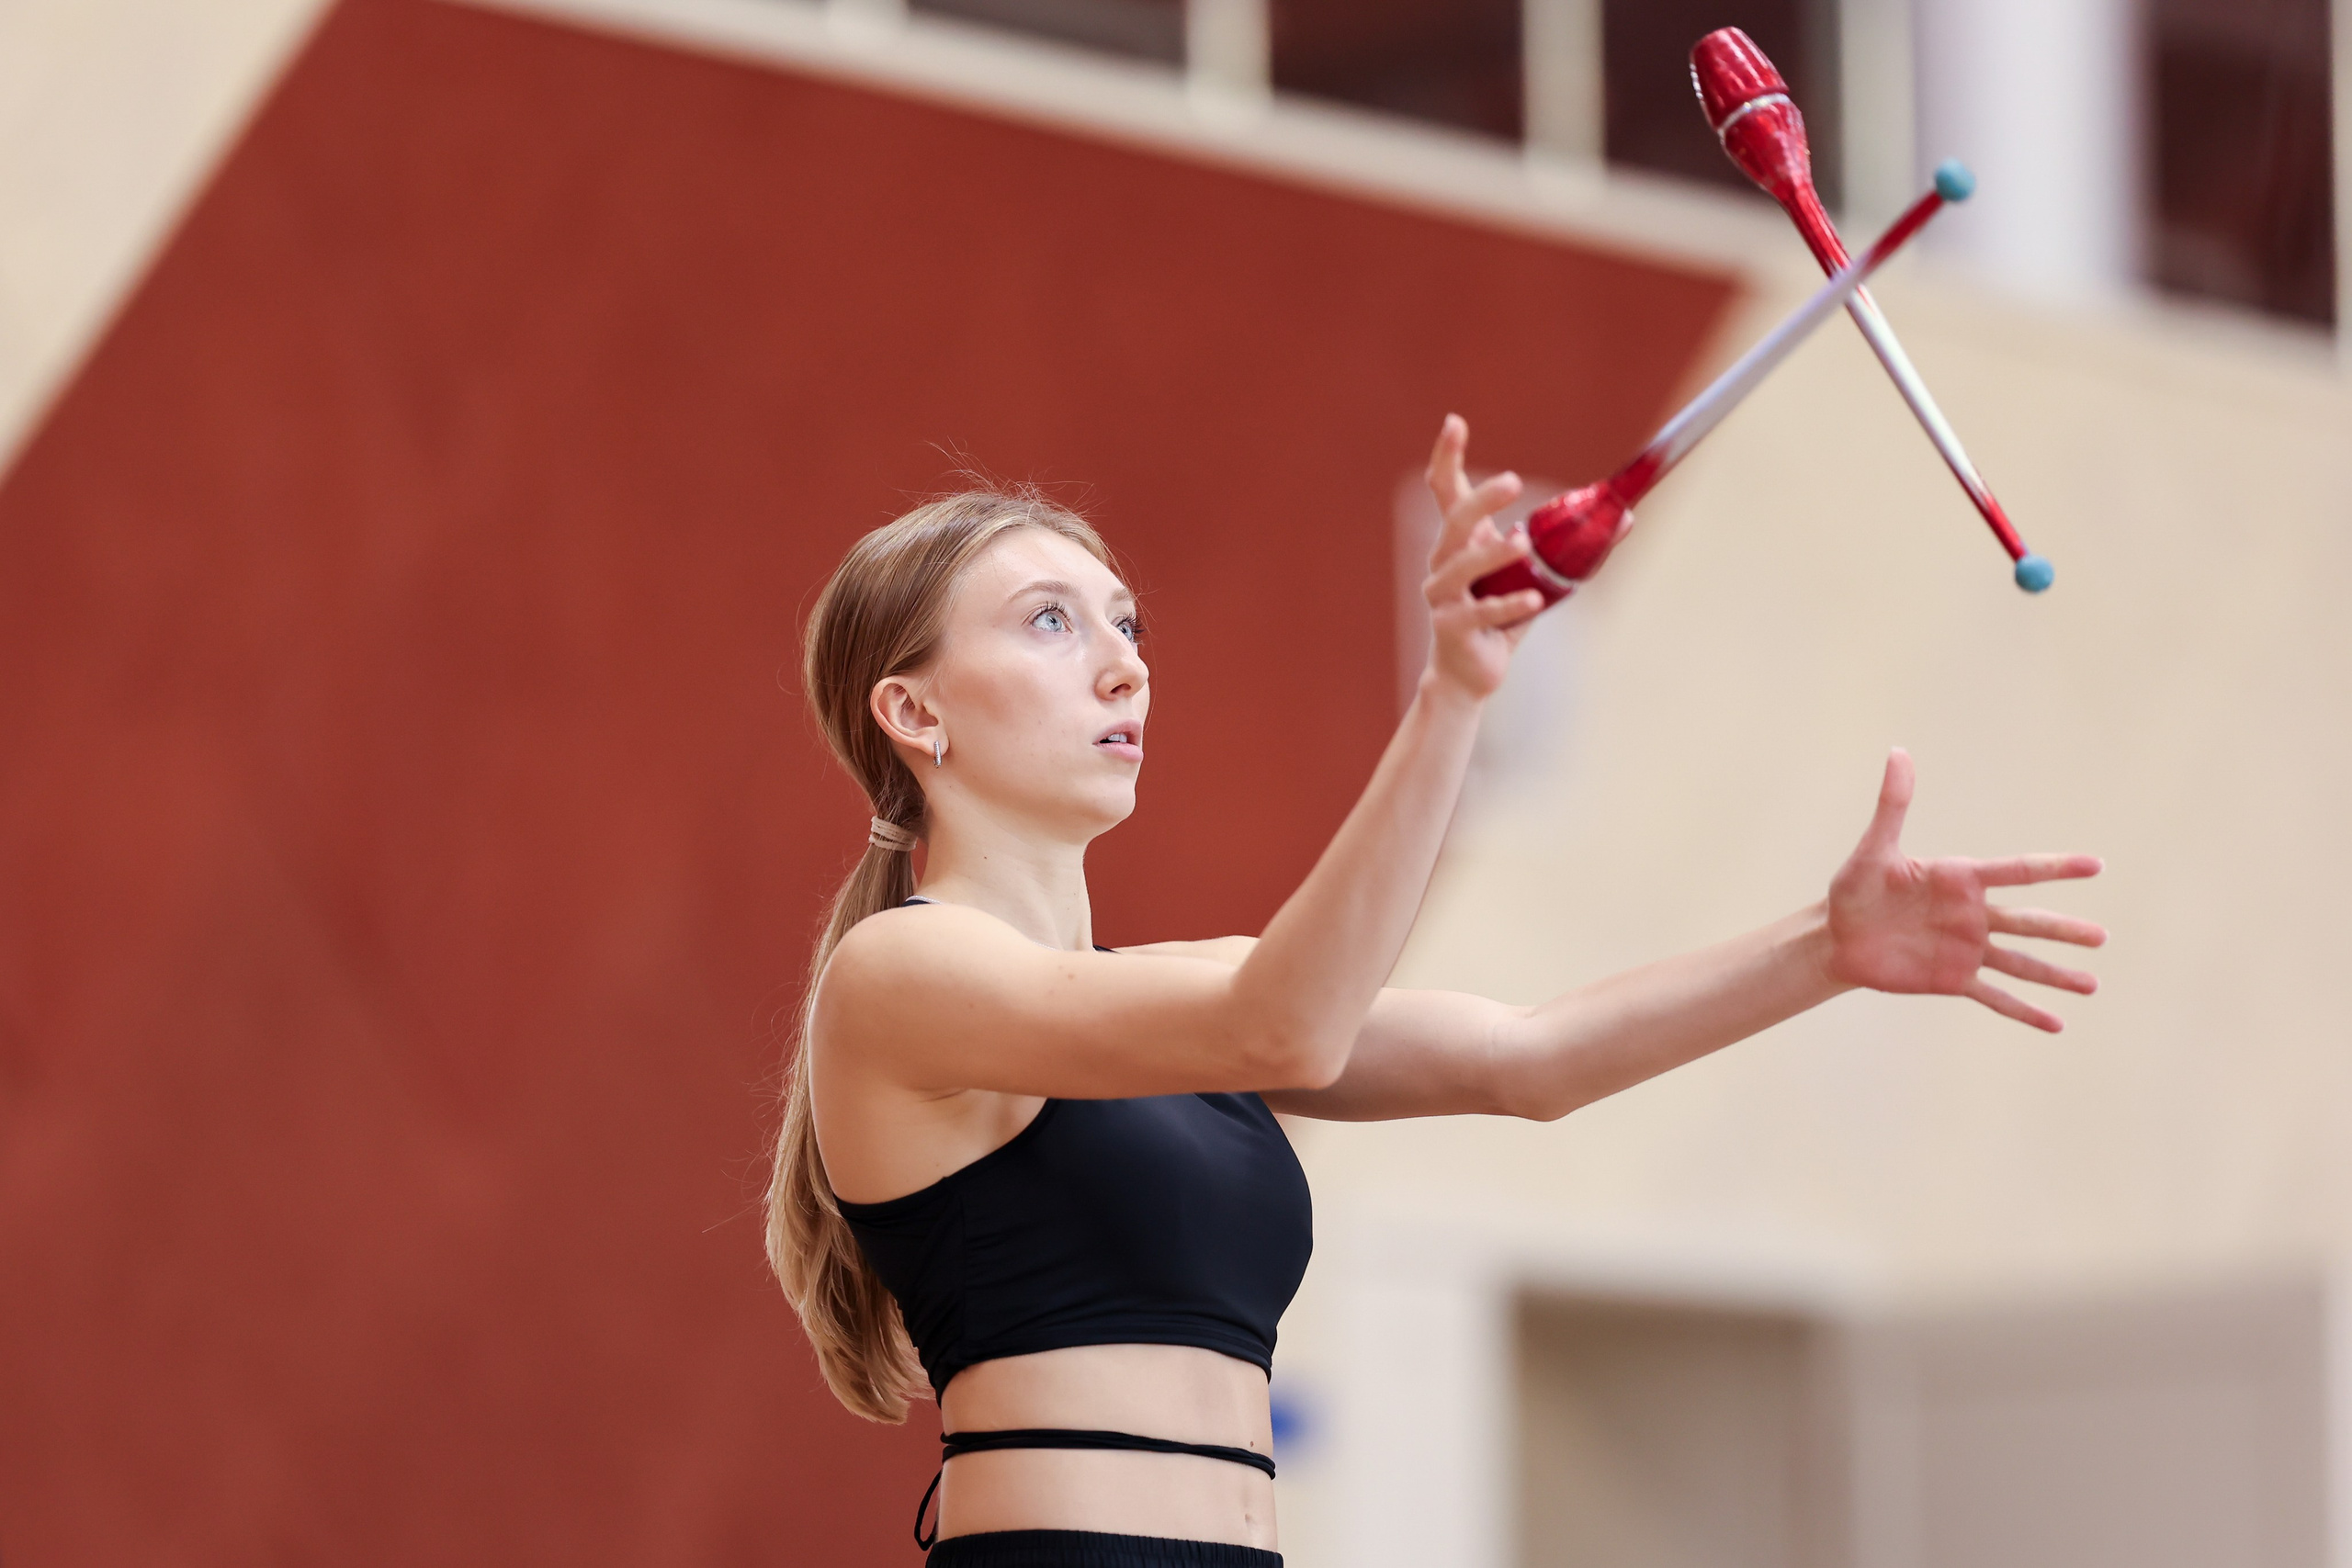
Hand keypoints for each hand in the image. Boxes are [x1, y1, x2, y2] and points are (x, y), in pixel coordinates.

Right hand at [1420, 415, 1543, 700]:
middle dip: (1481, 500)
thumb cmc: (1500, 615)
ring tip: (1522, 545)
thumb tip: (1625, 519)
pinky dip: (1508, 606)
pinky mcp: (1452, 628)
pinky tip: (1533, 600)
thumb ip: (1567, 548)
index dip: (1446, 455)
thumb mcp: (1535, 575)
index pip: (1445, 489)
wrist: (1469, 672)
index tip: (1455, 421)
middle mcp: (1443, 562)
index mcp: (1458, 541)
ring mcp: (1442, 597)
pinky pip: (1482, 613)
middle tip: (1514, 482)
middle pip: (1454, 521)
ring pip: (1462, 567)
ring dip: (1492, 553)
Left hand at [1825, 749, 2105, 1031]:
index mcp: (1960, 879)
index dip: (2054, 867)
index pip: (2016, 870)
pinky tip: (2055, 1023)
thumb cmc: (1854, 889)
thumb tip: (1898, 753)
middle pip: (2027, 921)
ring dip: (2055, 974)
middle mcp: (1972, 914)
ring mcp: (1967, 949)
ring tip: (2092, 984)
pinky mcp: (1954, 979)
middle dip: (2063, 930)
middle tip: (2101, 936)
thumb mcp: (1873, 850)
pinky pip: (1995, 996)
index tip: (2095, 865)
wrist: (1837, 937)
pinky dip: (2024, 1011)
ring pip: (2020, 962)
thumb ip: (1892, 806)